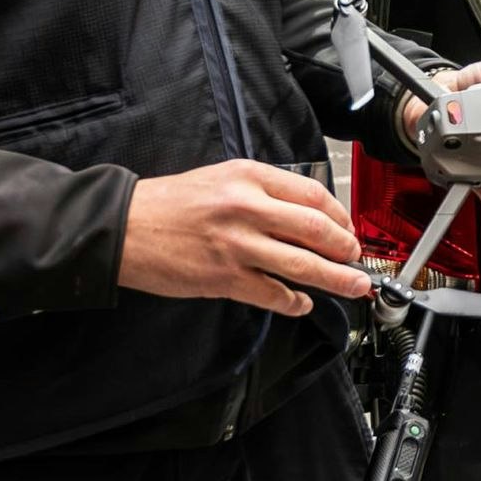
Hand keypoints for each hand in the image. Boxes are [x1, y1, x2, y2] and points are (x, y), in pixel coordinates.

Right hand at [118, 159, 370, 313]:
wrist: (123, 227)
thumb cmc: (168, 204)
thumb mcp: (220, 178)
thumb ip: (261, 191)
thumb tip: (304, 213)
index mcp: (249, 177)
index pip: (313, 195)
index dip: (341, 216)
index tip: (348, 229)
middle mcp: (247, 207)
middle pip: (318, 229)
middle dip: (347, 248)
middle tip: (357, 259)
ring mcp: (238, 245)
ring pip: (304, 264)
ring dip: (337, 279)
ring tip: (353, 286)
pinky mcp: (225, 277)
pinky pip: (274, 293)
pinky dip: (295, 302)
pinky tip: (302, 304)